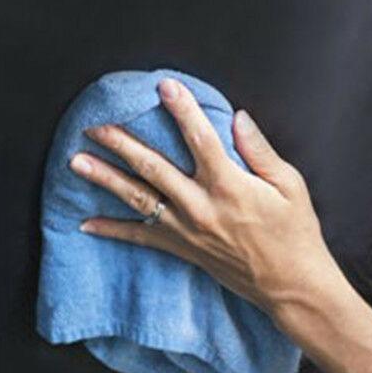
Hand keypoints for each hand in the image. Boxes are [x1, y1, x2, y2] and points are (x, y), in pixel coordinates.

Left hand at [69, 78, 347, 324]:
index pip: (200, 138)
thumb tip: (238, 117)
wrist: (290, 286)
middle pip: (153, 167)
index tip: (163, 86)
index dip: (181, 109)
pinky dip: (111, 230)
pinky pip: (139, 237)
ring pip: (137, 198)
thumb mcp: (290, 186)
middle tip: (94, 125)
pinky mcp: (180, 248)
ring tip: (76, 161)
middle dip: (121, 143)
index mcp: (230, 184)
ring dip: (105, 178)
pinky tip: (85, 223)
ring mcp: (186, 229)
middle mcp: (200, 206)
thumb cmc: (294, 232)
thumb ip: (259, 150)